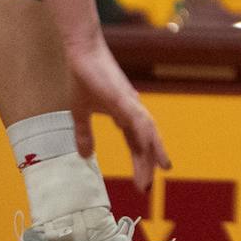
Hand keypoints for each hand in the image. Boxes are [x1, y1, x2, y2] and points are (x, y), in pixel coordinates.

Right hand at [66, 34, 170, 192]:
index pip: (136, 143)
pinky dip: (146, 133)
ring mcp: (129, 103)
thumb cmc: (84, 78)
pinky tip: (149, 146)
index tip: (142, 184)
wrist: (82, 52)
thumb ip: (85, 134)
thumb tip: (85, 157)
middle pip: (145, 142)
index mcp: (123, 115)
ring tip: (159, 171)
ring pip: (148, 132)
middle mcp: (132, 110)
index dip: (140, 163)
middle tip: (147, 189)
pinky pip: (138, 118)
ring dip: (153, 152)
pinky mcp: (123, 98)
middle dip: (148, 164)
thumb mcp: (81, 113)